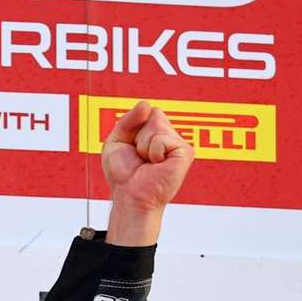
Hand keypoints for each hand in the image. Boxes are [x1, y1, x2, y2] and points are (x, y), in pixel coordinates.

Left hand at [101, 100, 194, 245]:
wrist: (129, 196)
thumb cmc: (124, 174)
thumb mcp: (116, 141)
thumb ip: (128, 119)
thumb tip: (146, 104)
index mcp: (157, 132)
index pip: (149, 110)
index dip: (134, 126)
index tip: (131, 146)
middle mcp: (170, 136)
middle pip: (155, 114)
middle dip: (139, 136)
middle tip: (140, 157)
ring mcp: (179, 144)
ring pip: (157, 126)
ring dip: (144, 146)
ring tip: (148, 162)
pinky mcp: (185, 153)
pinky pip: (161, 139)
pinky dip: (152, 152)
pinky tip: (156, 165)